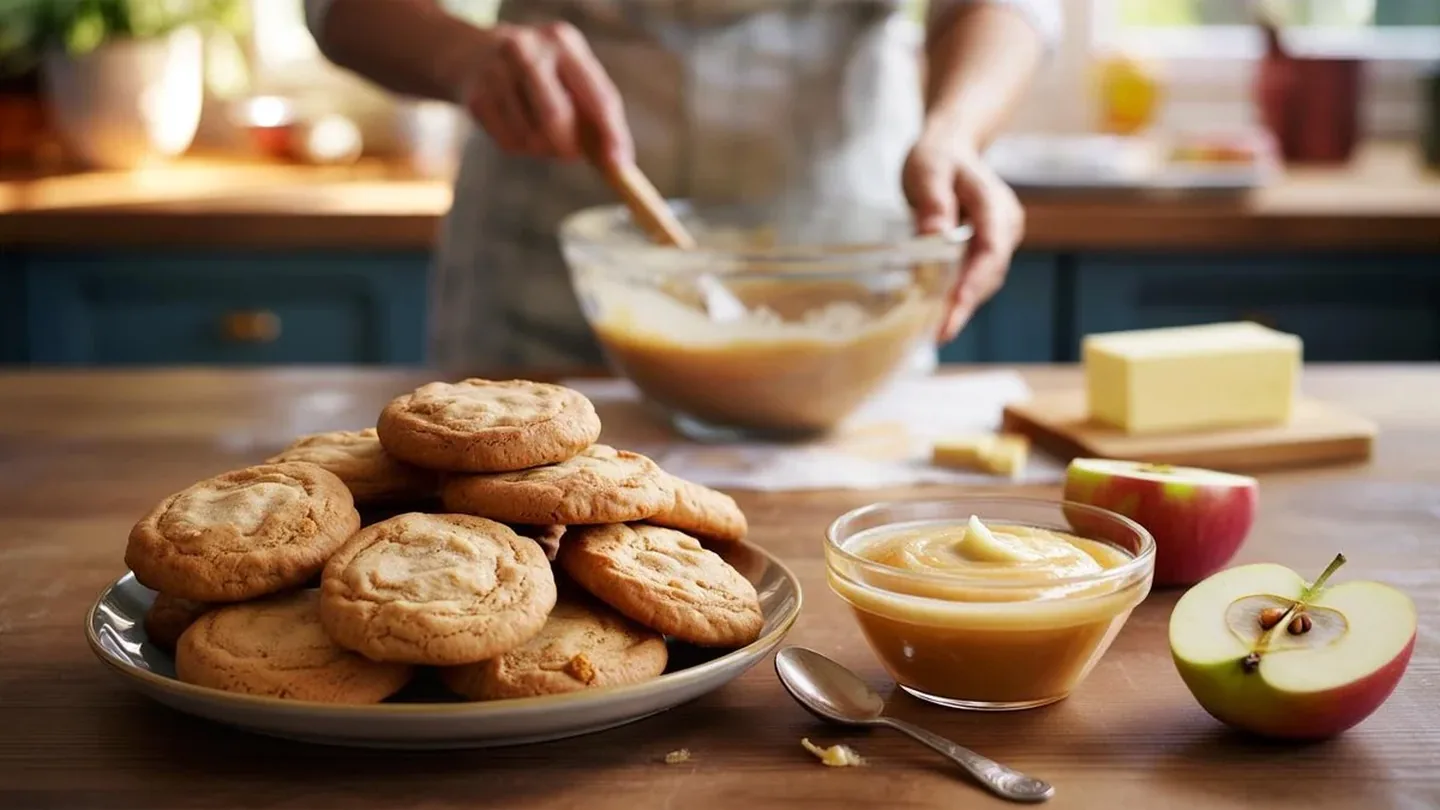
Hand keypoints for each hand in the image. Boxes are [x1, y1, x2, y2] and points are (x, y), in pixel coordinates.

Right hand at [459, 22, 631, 164]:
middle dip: (569, 147)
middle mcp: (528, 50)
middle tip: (571, 155)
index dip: (611, 134)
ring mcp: (496, 71)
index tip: (620, 165)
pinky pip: (510, 143)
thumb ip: (593, 108)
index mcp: (563, 42)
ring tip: (538, 130)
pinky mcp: (476, 97)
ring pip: (532, 137)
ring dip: (542, 149)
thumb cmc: (537, 72)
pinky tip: (516, 127)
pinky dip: (521, 147)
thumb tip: (617, 161)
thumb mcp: (567, 72)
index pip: (597, 95)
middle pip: (557, 117)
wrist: (471, 54)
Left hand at [902, 132, 1024, 341]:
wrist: (952, 148)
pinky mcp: (986, 250)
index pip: (990, 252)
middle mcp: (1005, 227)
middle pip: (989, 274)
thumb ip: (933, 202)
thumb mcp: (928, 171)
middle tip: (939, 334)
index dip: (973, 285)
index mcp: (995, 205)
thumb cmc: (939, 157)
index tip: (954, 310)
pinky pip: (973, 276)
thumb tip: (934, 235)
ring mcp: (999, 240)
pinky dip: (955, 295)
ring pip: (983, 281)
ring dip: (960, 306)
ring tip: (934, 331)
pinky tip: (934, 312)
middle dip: (965, 306)